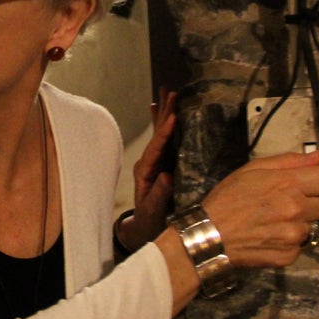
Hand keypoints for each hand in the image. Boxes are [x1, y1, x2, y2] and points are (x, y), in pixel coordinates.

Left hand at [119, 87, 177, 248]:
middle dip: (165, 113)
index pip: (156, 148)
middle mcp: (148, 161)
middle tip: (171, 91)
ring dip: (164, 112)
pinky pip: (163, 139)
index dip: (164, 132)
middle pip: (157, 133)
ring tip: (167, 91)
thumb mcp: (154, 210)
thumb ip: (159, 194)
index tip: (173, 116)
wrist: (145, 227)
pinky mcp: (162, 162)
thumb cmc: (150, 220)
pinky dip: (162, 123)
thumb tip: (167, 176)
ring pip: (160, 132)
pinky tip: (160, 108)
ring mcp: (154, 160)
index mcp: (145, 170)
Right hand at [201, 150, 318, 267]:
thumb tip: (318, 157)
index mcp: (288, 184)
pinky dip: (288, 242)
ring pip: (311, 226)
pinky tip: (269, 236)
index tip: (307, 185)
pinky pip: (300, 245)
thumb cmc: (227, 199)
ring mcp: (294, 235)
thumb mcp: (251, 170)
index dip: (318, 181)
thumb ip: (288, 161)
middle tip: (286, 204)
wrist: (210, 236)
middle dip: (310, 203)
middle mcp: (296, 210)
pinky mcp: (289, 255)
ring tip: (273, 222)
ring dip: (297, 223)